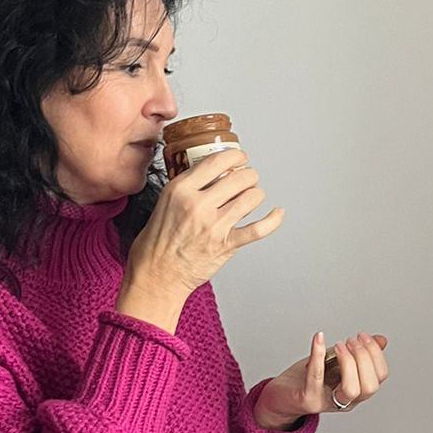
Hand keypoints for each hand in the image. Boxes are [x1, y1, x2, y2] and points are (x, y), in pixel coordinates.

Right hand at [117, 149, 283, 333]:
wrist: (156, 276)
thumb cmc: (156, 244)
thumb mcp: (163, 203)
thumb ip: (187, 188)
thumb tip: (210, 175)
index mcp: (180, 190)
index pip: (216, 161)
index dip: (235, 156)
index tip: (239, 158)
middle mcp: (198, 205)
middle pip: (239, 177)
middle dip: (248, 176)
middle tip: (247, 180)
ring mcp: (214, 225)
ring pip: (251, 197)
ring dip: (256, 195)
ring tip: (252, 197)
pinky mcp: (225, 244)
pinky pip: (258, 229)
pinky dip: (272, 220)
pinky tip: (277, 214)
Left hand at [253, 333, 389, 429]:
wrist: (279, 396)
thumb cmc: (306, 380)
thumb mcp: (335, 362)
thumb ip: (355, 353)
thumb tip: (381, 340)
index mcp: (356, 391)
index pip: (380, 377)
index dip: (376, 354)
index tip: (363, 336)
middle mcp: (345, 401)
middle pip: (370, 386)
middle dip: (364, 358)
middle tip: (350, 340)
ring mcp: (327, 402)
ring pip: (352, 389)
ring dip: (349, 362)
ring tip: (339, 345)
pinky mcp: (308, 400)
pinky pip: (317, 378)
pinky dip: (318, 355)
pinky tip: (318, 338)